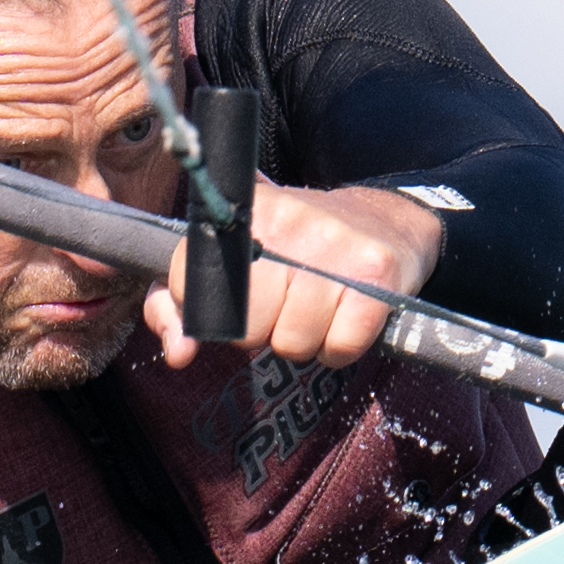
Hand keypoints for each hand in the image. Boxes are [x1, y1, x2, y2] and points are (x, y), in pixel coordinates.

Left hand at [162, 178, 446, 370]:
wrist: (386, 220)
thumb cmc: (299, 250)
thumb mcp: (237, 259)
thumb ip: (182, 302)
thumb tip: (178, 352)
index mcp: (247, 211)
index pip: (192, 283)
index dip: (210, 310)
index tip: (234, 299)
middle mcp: (288, 218)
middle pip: (246, 327)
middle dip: (261, 332)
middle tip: (282, 307)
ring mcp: (335, 245)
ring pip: (293, 343)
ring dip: (304, 342)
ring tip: (316, 310)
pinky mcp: (376, 273)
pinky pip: (339, 347)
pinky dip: (340, 348)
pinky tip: (343, 318)